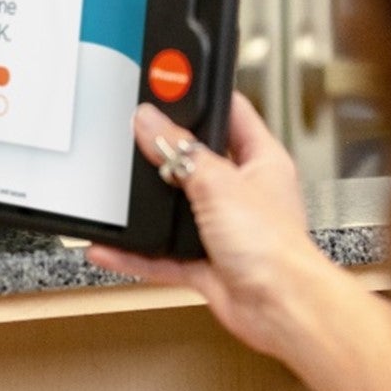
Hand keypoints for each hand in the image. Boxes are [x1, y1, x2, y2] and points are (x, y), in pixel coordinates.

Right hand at [87, 93, 330, 360]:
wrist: (280, 309)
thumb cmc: (275, 247)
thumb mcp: (219, 183)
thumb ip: (180, 151)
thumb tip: (150, 121)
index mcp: (262, 161)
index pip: (233, 113)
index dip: (205, 97)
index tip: (173, 82)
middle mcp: (244, 193)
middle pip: (198, 160)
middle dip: (167, 153)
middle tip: (135, 132)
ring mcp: (224, 229)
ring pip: (177, 209)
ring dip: (150, 206)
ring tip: (120, 188)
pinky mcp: (206, 264)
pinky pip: (162, 255)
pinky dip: (136, 253)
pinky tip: (110, 247)